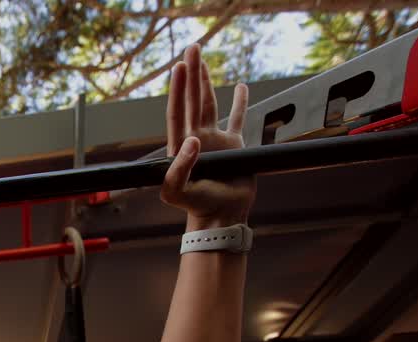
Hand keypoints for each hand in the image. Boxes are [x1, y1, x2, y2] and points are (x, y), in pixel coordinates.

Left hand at [161, 44, 254, 230]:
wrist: (220, 217)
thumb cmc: (196, 206)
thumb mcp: (176, 192)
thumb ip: (178, 169)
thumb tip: (191, 141)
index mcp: (181, 146)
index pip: (177, 111)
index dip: (178, 88)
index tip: (180, 66)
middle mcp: (197, 138)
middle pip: (193, 100)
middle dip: (192, 74)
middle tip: (192, 48)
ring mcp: (216, 140)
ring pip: (211, 104)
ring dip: (207, 82)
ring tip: (203, 59)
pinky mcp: (234, 146)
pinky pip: (237, 119)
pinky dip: (239, 102)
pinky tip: (241, 86)